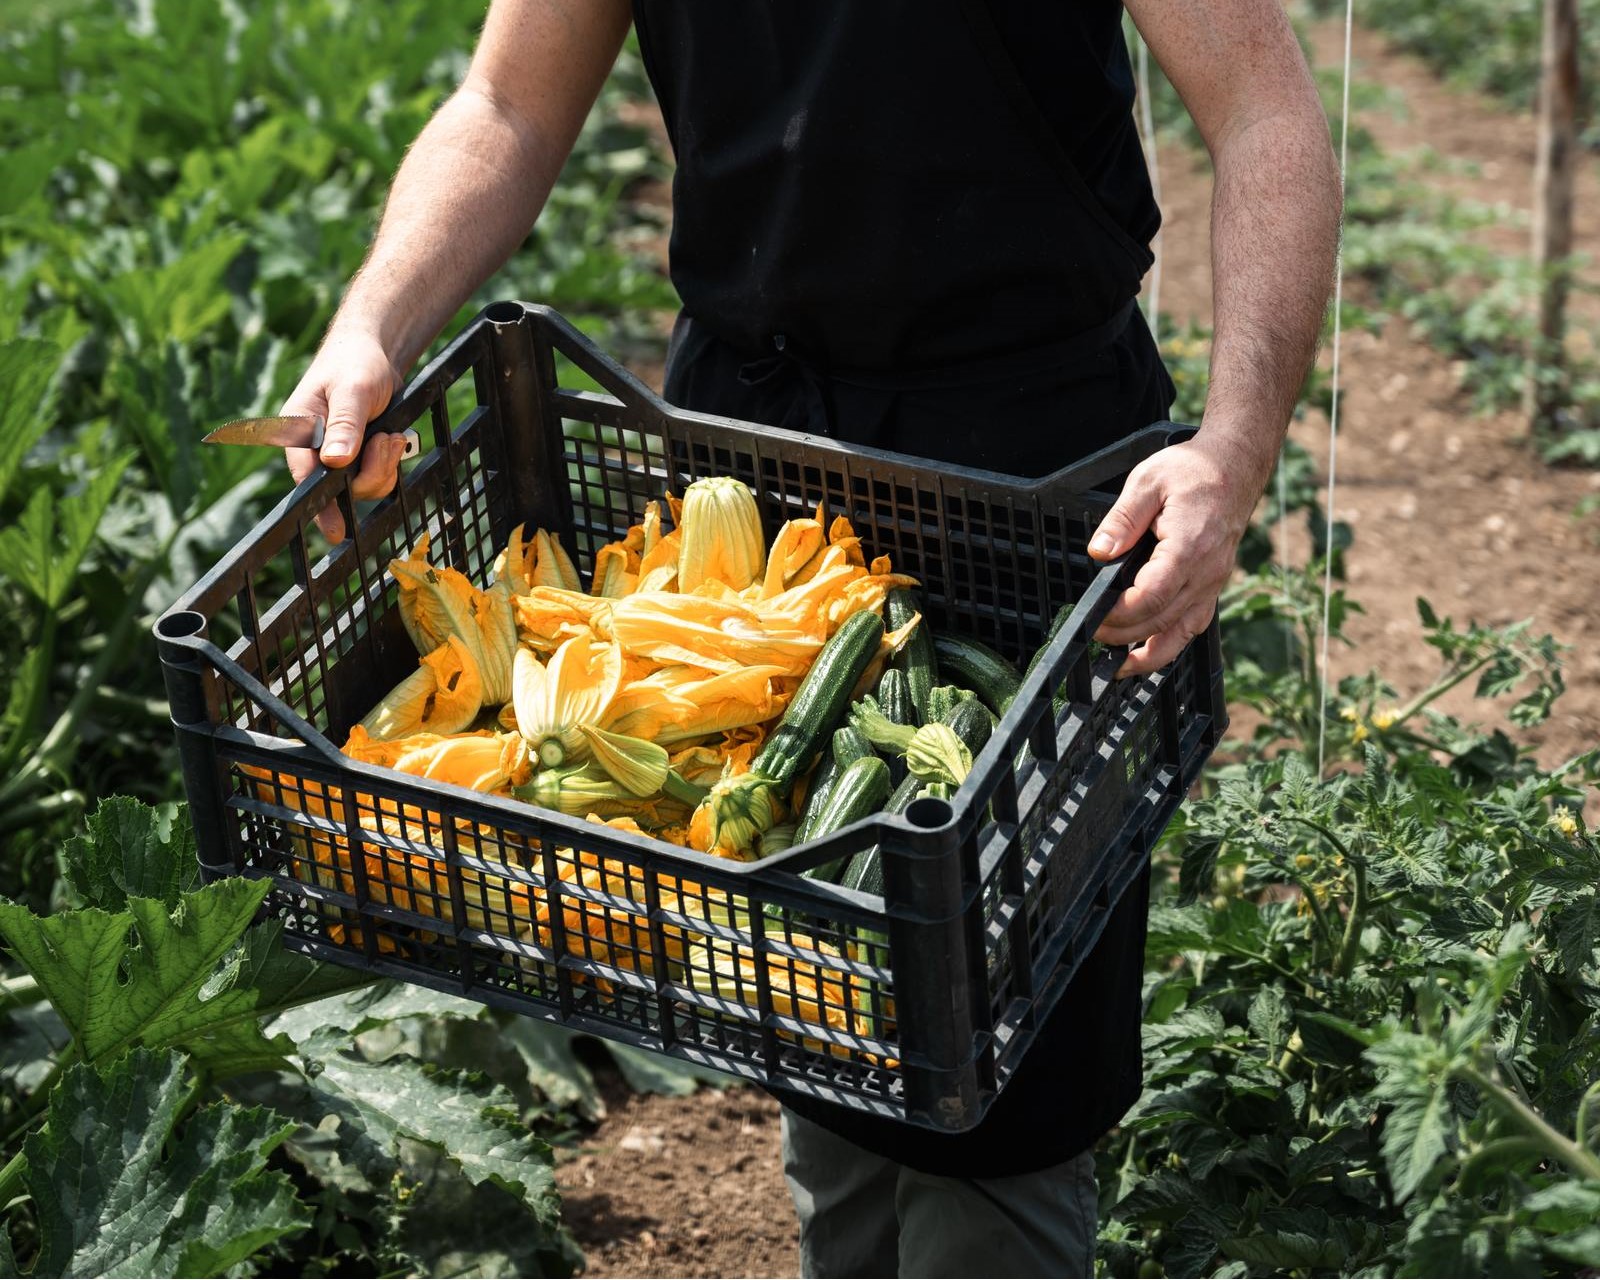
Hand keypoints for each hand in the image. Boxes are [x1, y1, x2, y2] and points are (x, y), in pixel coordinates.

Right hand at [281, 329, 406, 541]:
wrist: (376, 354)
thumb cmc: (356, 364)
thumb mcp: (352, 391)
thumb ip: (345, 425)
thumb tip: (335, 462)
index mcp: (299, 432)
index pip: (305, 477)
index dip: (320, 506)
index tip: (334, 531)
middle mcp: (315, 449)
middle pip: (341, 488)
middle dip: (371, 471)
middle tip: (385, 441)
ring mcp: (338, 456)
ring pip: (364, 486)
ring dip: (384, 465)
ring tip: (389, 435)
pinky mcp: (359, 457)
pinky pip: (377, 477)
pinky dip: (390, 463)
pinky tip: (392, 438)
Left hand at [1088, 431, 1270, 677]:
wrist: (1235, 466)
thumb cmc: (1192, 470)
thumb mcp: (1147, 482)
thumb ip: (1121, 520)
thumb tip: (1098, 552)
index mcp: (1188, 548)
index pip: (1151, 596)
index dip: (1120, 614)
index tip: (1095, 617)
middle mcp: (1206, 573)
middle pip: (1162, 620)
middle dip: (1124, 635)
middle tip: (1094, 636)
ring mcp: (1213, 583)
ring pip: (1181, 632)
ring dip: (1149, 655)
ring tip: (1118, 666)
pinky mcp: (1213, 585)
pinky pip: (1194, 625)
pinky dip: (1171, 645)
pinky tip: (1148, 654)